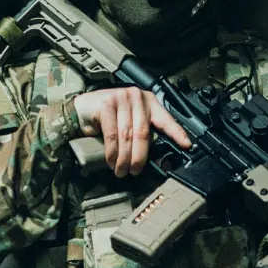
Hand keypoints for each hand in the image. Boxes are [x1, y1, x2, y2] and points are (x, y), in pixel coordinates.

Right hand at [72, 87, 191, 177]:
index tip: (186, 145)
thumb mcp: (129, 122)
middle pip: (143, 133)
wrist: (80, 110)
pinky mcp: (106, 104)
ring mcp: (121, 98)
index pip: (165, 118)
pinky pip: (112, 134)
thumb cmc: (106, 119)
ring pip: (127, 136)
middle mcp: (136, 97)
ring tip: (121, 170)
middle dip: (140, 156)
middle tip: (135, 171)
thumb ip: (141, 133)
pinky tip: (111, 161)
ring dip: (124, 158)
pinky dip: (112, 152)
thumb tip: (156, 157)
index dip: (176, 133)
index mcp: (148, 101)